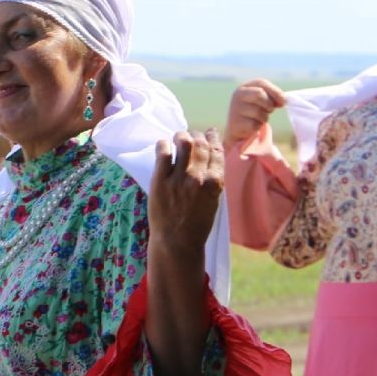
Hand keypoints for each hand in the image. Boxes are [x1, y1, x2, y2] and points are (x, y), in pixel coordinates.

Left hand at [148, 130, 223, 262]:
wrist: (177, 242)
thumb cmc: (197, 223)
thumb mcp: (213, 200)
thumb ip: (212, 178)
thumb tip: (208, 156)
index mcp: (215, 182)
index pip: (216, 150)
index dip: (213, 137)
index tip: (209, 133)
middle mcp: (199, 177)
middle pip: (200, 143)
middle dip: (196, 135)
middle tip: (190, 136)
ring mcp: (179, 178)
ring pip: (183, 142)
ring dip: (181, 136)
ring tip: (177, 139)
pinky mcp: (160, 181)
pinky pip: (162, 152)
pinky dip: (163, 144)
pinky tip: (163, 147)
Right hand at [225, 79, 285, 151]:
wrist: (238, 127)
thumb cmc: (253, 110)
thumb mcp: (262, 99)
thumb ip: (273, 96)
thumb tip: (284, 100)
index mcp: (244, 87)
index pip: (261, 83)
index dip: (274, 91)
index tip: (284, 101)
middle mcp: (237, 96)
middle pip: (260, 94)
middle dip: (269, 104)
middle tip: (270, 110)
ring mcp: (235, 109)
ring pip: (259, 112)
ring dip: (265, 117)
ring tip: (260, 118)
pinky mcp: (236, 123)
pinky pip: (255, 124)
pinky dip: (258, 126)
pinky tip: (253, 125)